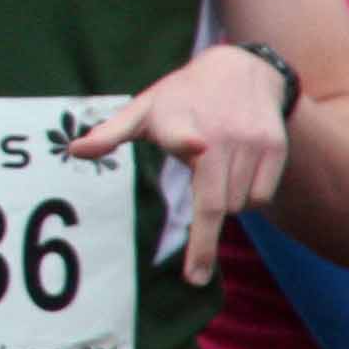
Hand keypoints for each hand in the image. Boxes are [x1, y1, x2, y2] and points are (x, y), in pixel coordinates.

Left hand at [67, 42, 289, 283]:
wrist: (240, 70)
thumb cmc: (180, 98)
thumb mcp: (144, 109)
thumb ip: (110, 133)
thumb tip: (72, 151)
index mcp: (178, 121)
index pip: (183, 132)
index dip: (187, 139)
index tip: (197, 145)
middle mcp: (219, 132)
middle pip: (215, 201)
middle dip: (204, 244)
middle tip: (194, 279)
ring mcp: (251, 141)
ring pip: (240, 204)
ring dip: (225, 205)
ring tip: (211, 172)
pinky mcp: (275, 148)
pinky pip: (261, 197)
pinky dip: (247, 198)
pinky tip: (235, 173)